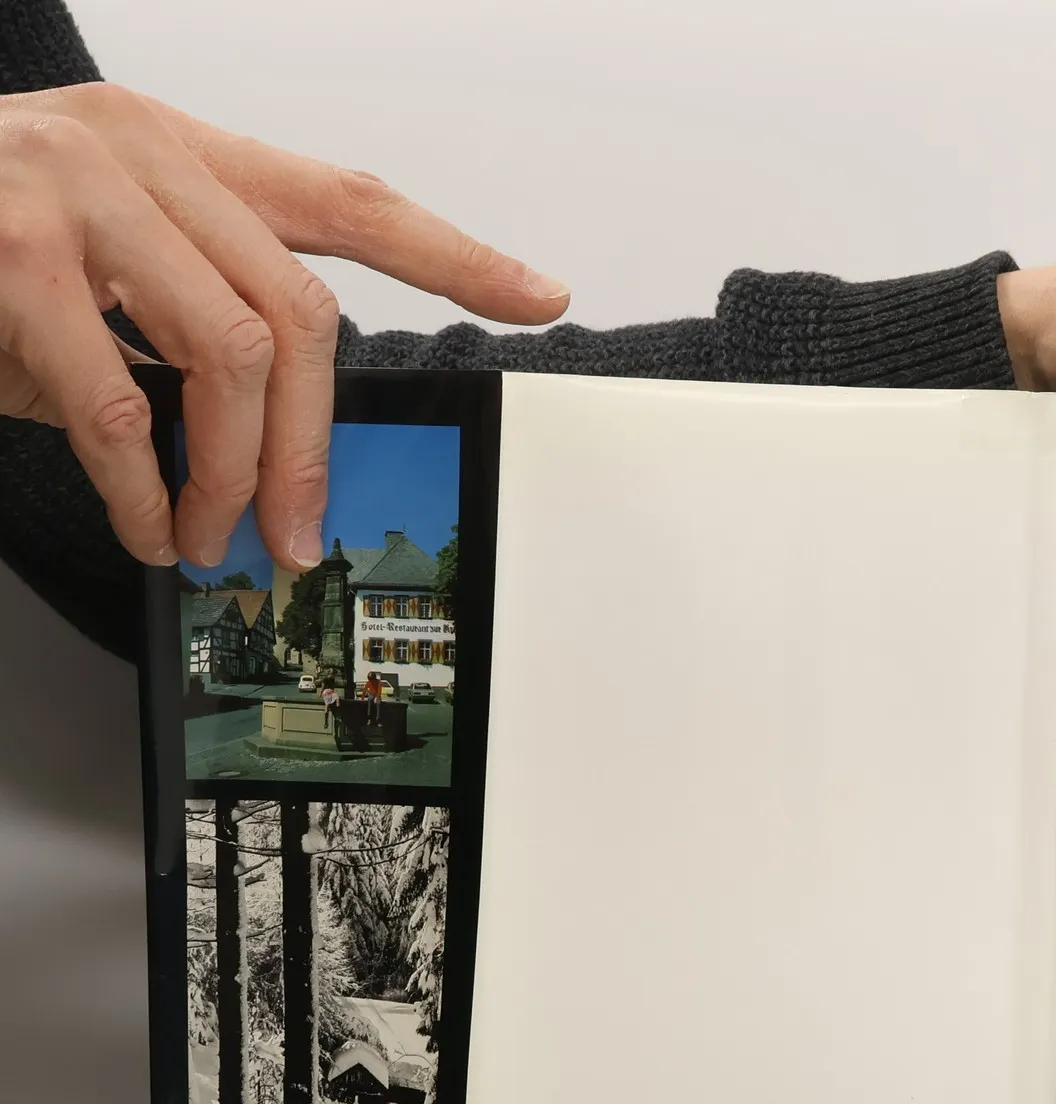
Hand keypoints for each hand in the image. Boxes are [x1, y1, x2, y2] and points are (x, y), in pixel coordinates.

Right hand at [0, 83, 569, 570]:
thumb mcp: (97, 272)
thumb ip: (192, 327)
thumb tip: (283, 445)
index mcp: (177, 151)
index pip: (348, 199)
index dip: (454, 255)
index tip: (540, 296)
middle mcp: (138, 153)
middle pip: (301, 313)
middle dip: (311, 446)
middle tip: (299, 534)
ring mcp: (69, 192)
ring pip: (229, 356)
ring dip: (234, 476)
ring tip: (209, 538)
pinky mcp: (6, 253)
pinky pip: (119, 406)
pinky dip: (142, 491)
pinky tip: (144, 526)